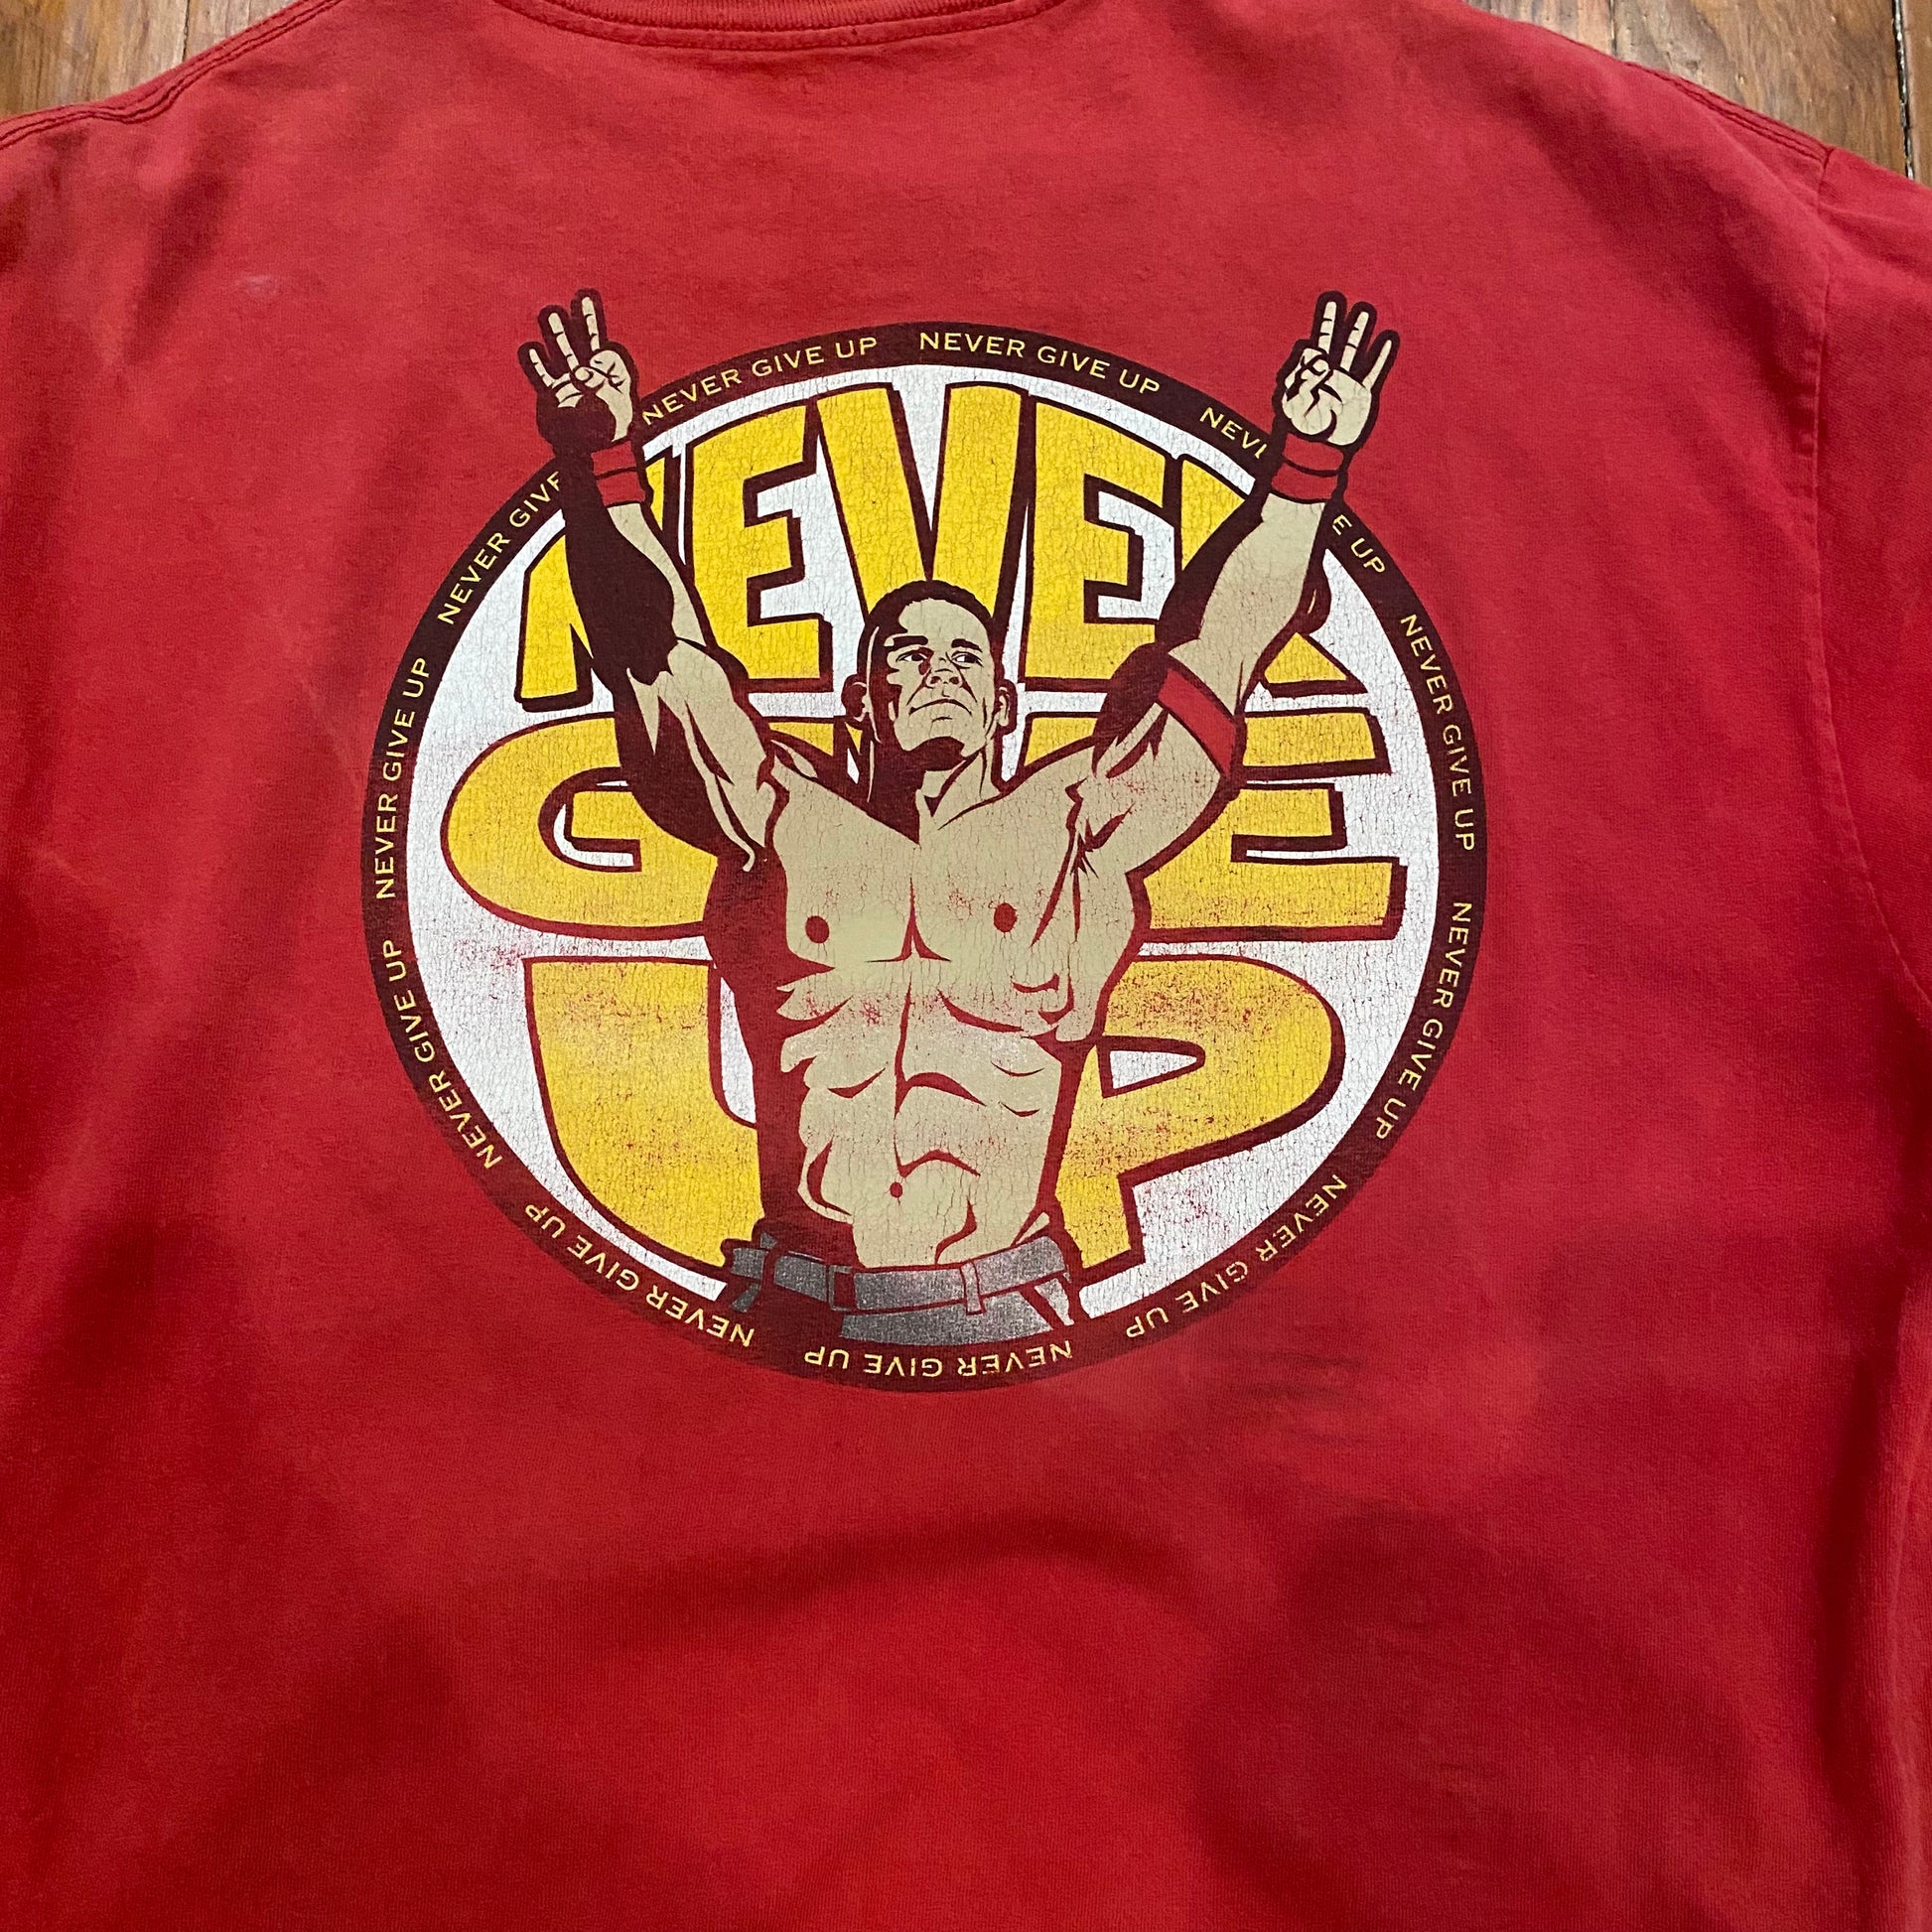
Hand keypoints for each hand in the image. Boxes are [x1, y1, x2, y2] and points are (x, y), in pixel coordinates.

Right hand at [521, 289, 638, 454]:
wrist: (597, 456)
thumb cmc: (615, 429)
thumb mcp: (622, 400)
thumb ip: (613, 376)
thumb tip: (594, 361)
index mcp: (608, 369)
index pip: (600, 341)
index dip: (591, 321)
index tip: (586, 309)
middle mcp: (588, 370)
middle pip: (580, 338)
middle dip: (577, 319)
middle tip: (576, 297)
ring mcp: (568, 380)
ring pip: (559, 349)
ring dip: (554, 332)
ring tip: (549, 312)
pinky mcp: (552, 394)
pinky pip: (540, 372)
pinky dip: (534, 361)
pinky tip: (530, 348)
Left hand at [1275, 293, 1396, 449]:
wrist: (1319, 450)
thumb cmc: (1302, 427)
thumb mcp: (1293, 403)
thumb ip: (1303, 378)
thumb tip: (1320, 357)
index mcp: (1307, 373)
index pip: (1309, 350)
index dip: (1309, 352)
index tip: (1314, 357)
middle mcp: (1327, 373)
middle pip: (1331, 341)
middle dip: (1333, 321)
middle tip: (1334, 298)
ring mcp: (1345, 381)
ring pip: (1353, 350)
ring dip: (1358, 331)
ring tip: (1365, 310)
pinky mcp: (1361, 393)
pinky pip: (1372, 371)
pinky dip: (1380, 356)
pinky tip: (1388, 339)